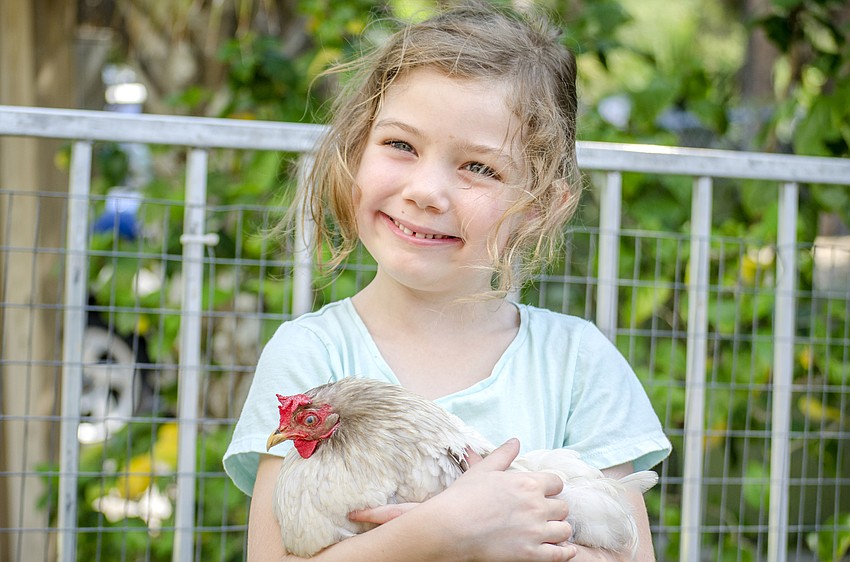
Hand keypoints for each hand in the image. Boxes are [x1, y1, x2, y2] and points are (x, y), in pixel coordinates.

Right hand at [350, 439, 575, 561]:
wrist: (449, 528)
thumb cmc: (463, 497)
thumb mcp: (483, 470)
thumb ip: (503, 454)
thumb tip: (516, 441)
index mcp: (527, 483)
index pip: (557, 483)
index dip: (550, 488)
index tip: (543, 494)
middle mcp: (536, 506)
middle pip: (563, 507)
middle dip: (554, 509)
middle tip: (542, 513)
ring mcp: (535, 532)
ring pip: (564, 530)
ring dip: (558, 530)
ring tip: (548, 531)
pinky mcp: (530, 554)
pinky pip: (561, 554)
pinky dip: (565, 552)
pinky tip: (563, 549)